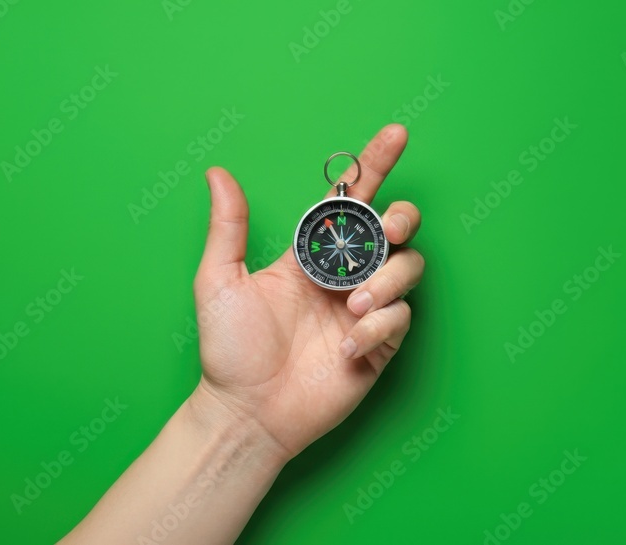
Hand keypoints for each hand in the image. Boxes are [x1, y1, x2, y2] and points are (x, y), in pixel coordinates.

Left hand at [190, 124, 422, 461]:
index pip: (351, 198)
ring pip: (408, 269)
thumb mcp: (219, 281)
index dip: (376, 163)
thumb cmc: (230, 350)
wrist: (248, 412)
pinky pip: (402, 319)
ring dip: (388, 281)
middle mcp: (345, 274)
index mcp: (311, 253)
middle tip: (389, 231)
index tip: (396, 135)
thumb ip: (228, 228)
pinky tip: (349, 345)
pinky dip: (380, 327)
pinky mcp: (381, 343)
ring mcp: (366, 308)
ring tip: (354, 307)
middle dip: (402, 219)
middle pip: (396, 228)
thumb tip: (217, 173)